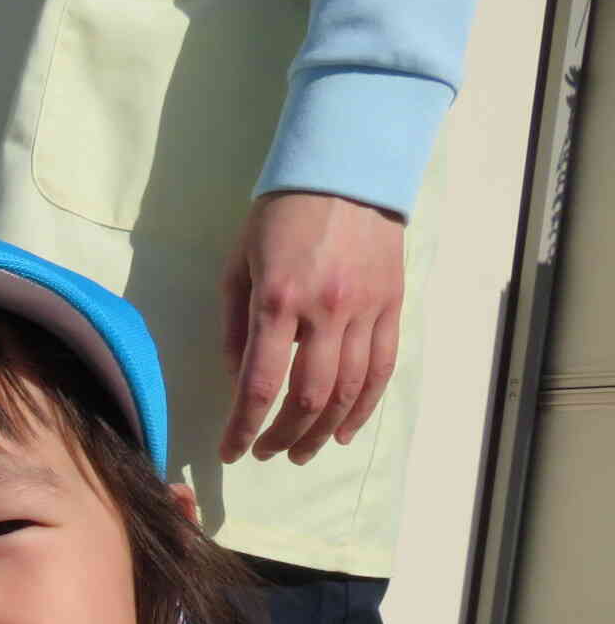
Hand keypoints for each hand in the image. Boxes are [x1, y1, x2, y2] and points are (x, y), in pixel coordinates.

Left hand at [219, 191, 405, 464]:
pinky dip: (364, 407)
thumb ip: (236, 326)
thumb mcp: (238, 265)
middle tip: (267, 453)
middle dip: (284, 436)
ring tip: (301, 452)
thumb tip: (238, 378)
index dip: (244, 428)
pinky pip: (382, 368)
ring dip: (322, 431)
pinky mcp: (392, 305)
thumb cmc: (280, 216)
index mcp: (279, 301)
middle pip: (308, 397)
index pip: (260, 384)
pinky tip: (344, 431)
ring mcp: (365, 310)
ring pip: (349, 390)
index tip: (231, 452)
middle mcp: (326, 312)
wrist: (347, 170)